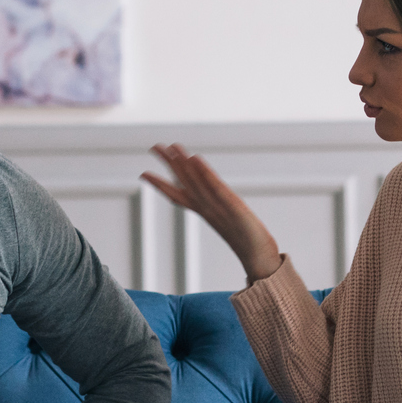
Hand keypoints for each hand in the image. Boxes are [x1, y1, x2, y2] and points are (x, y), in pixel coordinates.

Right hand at [142, 145, 282, 282]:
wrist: (259, 255)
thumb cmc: (246, 240)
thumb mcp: (227, 221)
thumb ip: (217, 211)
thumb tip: (210, 208)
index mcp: (204, 211)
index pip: (178, 195)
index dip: (160, 185)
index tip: (142, 174)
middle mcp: (207, 207)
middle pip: (184, 181)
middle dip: (168, 164)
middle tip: (154, 147)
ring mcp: (218, 206)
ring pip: (196, 181)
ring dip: (183, 163)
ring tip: (172, 146)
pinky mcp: (233, 205)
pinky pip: (215, 186)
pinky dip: (204, 172)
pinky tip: (195, 158)